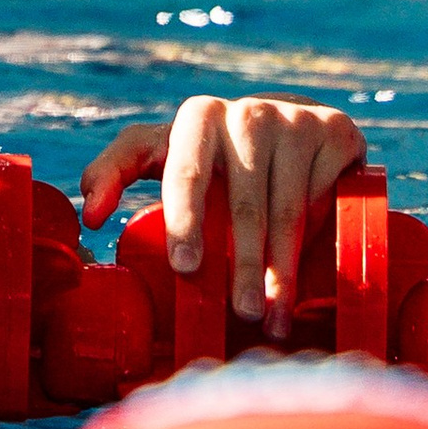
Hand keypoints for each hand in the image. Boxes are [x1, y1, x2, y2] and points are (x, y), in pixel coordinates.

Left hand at [82, 95, 368, 329]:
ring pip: (289, 210)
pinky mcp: (339, 131)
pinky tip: (309, 279)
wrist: (291, 124)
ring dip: (281, 271)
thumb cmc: (214, 151)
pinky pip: (326, 197)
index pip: (186, 174)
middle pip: (244, 204)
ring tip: (271, 317)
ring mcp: (297, 119)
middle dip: (242, 266)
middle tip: (241, 312)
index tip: (185, 267)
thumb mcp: (162, 151)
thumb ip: (116, 170)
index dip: (185, 221)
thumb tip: (89, 215)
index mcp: (198, 117)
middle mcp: (249, 111)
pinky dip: (317, 242)